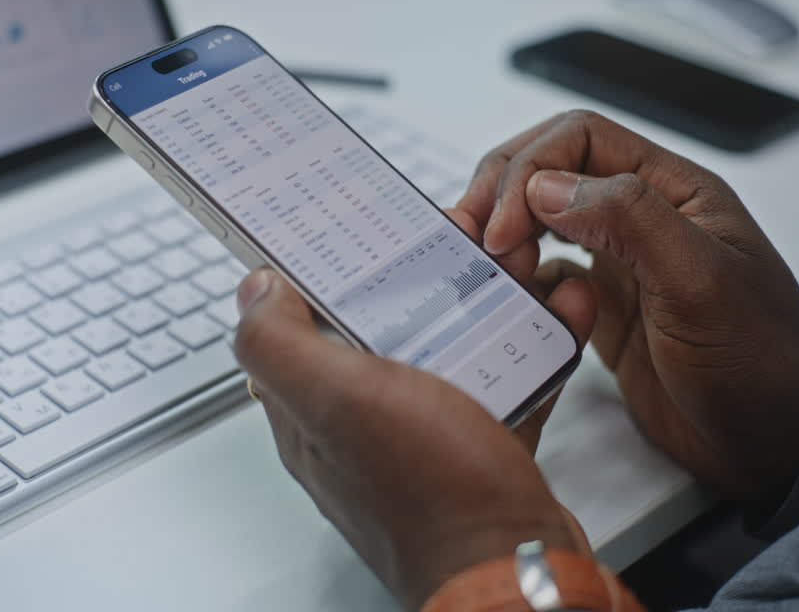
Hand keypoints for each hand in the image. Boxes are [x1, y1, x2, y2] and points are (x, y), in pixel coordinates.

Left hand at [233, 261, 595, 610]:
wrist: (516, 566)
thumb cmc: (432, 494)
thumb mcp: (337, 401)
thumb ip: (279, 344)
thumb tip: (253, 290)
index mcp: (312, 411)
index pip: (298, 325)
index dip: (320, 273)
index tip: (356, 233)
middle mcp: (361, 424)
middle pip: (376, 329)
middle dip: (412, 282)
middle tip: (452, 248)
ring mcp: (420, 437)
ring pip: (441, 350)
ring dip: (472, 308)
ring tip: (508, 275)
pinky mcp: (476, 447)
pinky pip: (496, 380)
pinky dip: (520, 348)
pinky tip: (545, 323)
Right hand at [456, 110, 798, 509]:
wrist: (775, 443)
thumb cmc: (761, 363)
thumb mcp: (701, 281)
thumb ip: (628, 219)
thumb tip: (546, 187)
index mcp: (672, 191)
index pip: (579, 139)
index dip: (528, 170)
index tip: (503, 228)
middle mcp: (641, 217)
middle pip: (550, 170)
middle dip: (502, 194)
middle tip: (472, 238)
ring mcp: (619, 263)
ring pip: (540, 220)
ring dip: (505, 236)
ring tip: (487, 268)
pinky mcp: (603, 309)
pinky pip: (544, 277)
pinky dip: (518, 283)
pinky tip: (514, 301)